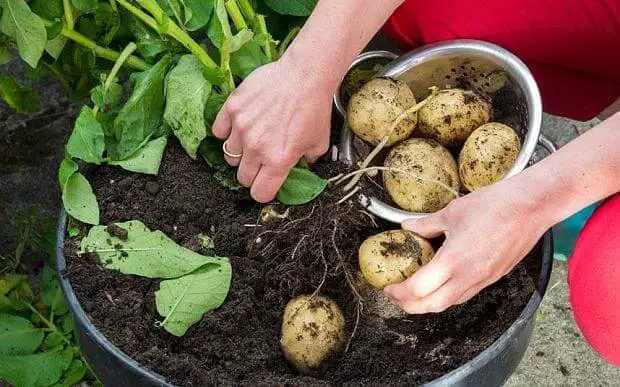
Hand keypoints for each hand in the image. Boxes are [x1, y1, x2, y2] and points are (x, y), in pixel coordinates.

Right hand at [212, 55, 332, 202]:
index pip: (259, 193)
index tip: (266, 184)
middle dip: (252, 172)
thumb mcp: (318, 143)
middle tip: (261, 160)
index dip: (263, 191)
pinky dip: (226, 132)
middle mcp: (257, 148)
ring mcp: (241, 128)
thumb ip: (306, 162)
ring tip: (252, 139)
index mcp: (279, 160)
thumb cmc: (314, 108)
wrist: (305, 75)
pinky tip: (240, 126)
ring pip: (229, 156)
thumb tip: (299, 169)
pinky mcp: (232, 109)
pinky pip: (218, 132)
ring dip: (239, 152)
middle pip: (242, 177)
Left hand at [384, 180, 549, 313]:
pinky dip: (447, 295)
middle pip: (431, 306)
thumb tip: (408, 227)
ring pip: (450, 303)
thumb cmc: (494, 205)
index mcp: (453, 261)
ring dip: (428, 303)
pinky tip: (440, 284)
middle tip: (395, 296)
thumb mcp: (452, 212)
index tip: (388, 287)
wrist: (531, 207)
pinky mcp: (494, 277)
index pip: (418, 290)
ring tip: (414, 293)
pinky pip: (466, 294)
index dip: (398, 293)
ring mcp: (483, 280)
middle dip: (409, 306)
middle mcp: (468, 276)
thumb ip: (426, 224)